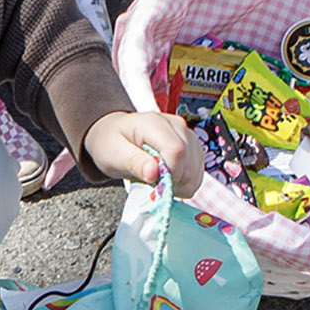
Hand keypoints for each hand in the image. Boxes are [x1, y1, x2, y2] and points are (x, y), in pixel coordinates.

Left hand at [83, 110, 204, 196]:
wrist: (114, 135)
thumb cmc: (111, 144)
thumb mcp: (113, 155)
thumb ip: (134, 163)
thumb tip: (154, 173)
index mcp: (154, 123)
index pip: (176, 150)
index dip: (170, 174)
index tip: (155, 186)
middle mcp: (176, 125)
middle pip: (189, 160)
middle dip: (174, 182)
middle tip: (152, 186)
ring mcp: (187, 135)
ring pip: (197, 168)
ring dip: (180, 184)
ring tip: (158, 183)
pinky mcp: (192, 147)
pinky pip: (197, 172)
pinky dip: (185, 183)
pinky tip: (168, 182)